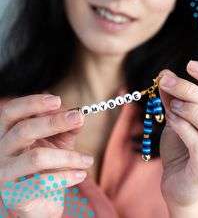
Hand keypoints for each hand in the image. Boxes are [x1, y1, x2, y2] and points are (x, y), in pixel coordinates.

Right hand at [0, 94, 93, 217]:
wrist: (43, 197)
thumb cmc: (50, 162)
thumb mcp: (59, 140)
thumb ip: (67, 126)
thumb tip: (78, 116)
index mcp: (10, 132)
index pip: (12, 111)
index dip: (32, 103)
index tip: (57, 100)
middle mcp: (2, 150)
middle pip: (23, 130)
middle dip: (54, 122)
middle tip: (78, 119)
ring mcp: (6, 173)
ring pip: (36, 157)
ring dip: (68, 156)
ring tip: (88, 159)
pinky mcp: (15, 194)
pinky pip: (42, 183)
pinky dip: (66, 177)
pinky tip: (81, 174)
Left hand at [158, 61, 197, 209]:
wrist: (177, 182)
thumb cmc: (180, 149)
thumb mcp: (176, 119)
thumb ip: (172, 98)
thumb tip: (165, 73)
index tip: (190, 64)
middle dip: (190, 90)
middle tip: (166, 81)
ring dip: (191, 110)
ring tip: (171, 106)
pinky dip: (183, 129)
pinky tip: (170, 120)